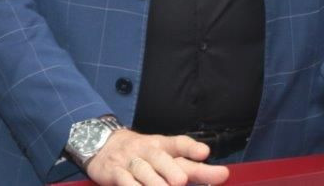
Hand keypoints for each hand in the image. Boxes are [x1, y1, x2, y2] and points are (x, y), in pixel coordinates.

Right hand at [85, 129, 229, 185]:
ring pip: (142, 170)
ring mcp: (130, 161)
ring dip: (154, 182)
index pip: (178, 143)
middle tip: (182, 181)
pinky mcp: (114, 173)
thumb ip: (190, 166)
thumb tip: (220, 174)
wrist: (103, 145)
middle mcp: (146, 150)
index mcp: (161, 144)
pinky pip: (124, 180)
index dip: (190, 147)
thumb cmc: (142, 153)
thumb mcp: (164, 154)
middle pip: (159, 157)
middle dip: (170, 169)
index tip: (204, 152)